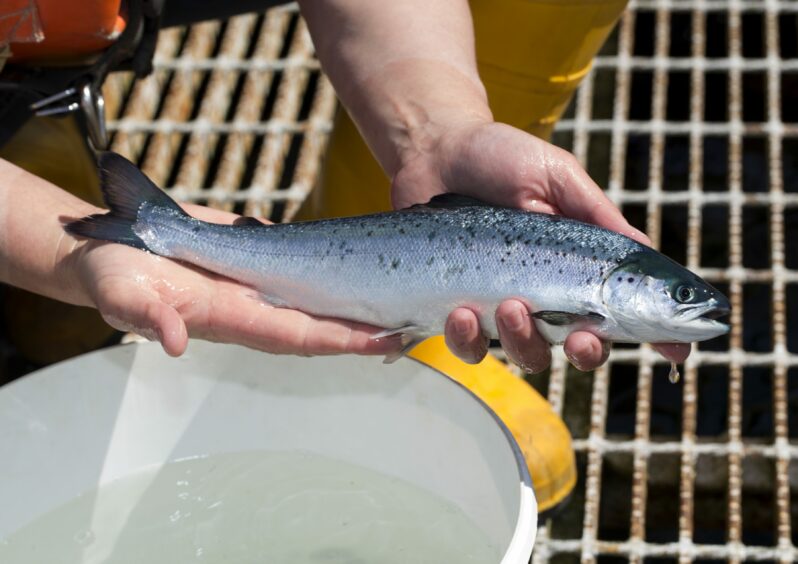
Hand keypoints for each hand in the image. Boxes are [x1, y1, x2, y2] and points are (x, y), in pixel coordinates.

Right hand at [70, 205, 400, 357]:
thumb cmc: (114, 275)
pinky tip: (369, 266)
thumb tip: (171, 340)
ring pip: (321, 301)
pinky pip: (306, 273)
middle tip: (419, 321)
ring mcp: (260, 287)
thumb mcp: (122, 293)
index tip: (385, 339)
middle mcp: (255, 308)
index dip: (342, 339)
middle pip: (323, 323)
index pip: (299, 335)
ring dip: (361, 302)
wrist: (115, 247)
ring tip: (409, 297)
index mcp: (231, 317)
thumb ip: (145, 315)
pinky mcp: (261, 262)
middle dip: (368, 326)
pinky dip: (337, 274)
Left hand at [392, 120, 688, 370]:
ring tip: (508, 305)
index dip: (655, 337)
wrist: (435, 150)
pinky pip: (470, 347)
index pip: (625, 309)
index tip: (676, 353)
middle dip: (587, 352)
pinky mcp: (459, 310)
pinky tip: (460, 313)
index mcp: (579, 265)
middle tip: (580, 337)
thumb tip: (645, 253)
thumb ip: (597, 216)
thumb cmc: (500, 157)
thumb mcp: (557, 176)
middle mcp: (547, 293)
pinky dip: (467, 339)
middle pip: (582, 348)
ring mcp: (503, 306)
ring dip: (524, 341)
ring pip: (528, 354)